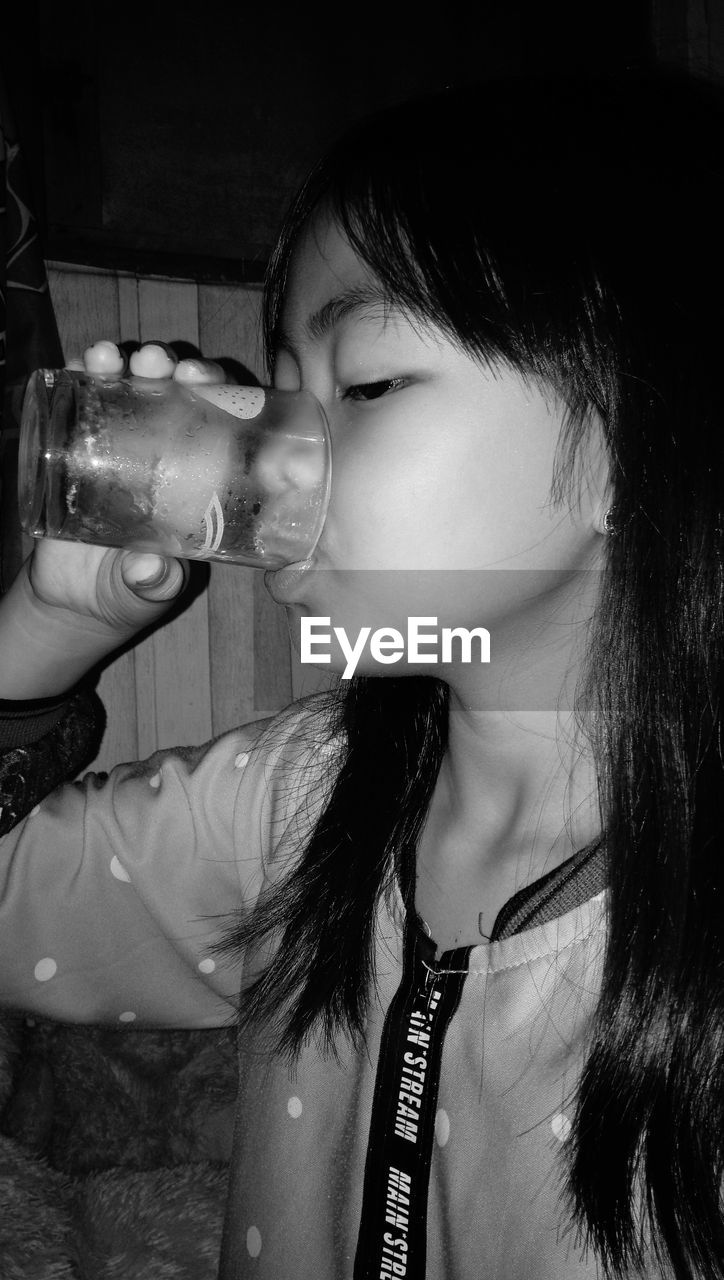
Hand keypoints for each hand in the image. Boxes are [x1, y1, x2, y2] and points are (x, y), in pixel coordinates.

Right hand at [0, 341, 225, 696]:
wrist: (75, 602)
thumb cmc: (129, 593)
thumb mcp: (147, 591)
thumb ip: (152, 582)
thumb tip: (150, 569)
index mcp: (199, 482)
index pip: (221, 426)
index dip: (221, 396)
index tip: (208, 380)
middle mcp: (166, 456)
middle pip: (178, 397)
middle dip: (172, 369)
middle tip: (158, 363)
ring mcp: (121, 447)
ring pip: (132, 390)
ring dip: (124, 364)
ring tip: (110, 357)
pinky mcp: (79, 449)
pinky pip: (83, 404)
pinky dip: (81, 378)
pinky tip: (79, 362)